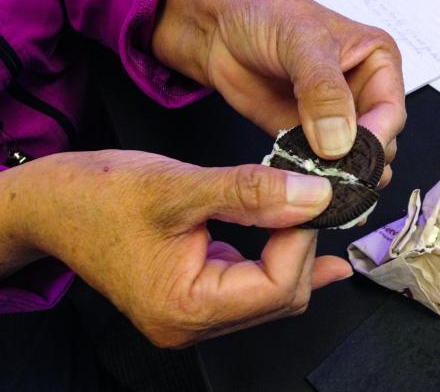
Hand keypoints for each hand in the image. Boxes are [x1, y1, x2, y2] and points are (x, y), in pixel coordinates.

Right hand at [1, 150, 350, 346]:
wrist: (55, 203)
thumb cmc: (98, 197)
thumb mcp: (179, 187)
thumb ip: (249, 193)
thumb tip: (312, 198)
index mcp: (183, 307)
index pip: (275, 287)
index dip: (301, 239)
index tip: (310, 197)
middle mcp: (189, 323)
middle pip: (279, 295)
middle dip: (300, 244)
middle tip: (308, 197)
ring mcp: (191, 311)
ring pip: (269, 291)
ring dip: (290, 248)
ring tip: (303, 210)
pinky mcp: (192, 292)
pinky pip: (251, 283)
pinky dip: (277, 256)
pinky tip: (297, 237)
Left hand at [153, 0, 405, 186]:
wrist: (221, 28)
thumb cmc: (265, 16)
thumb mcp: (301, 41)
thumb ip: (323, 89)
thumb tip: (339, 141)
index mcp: (376, 62)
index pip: (390, 112)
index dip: (375, 138)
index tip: (352, 158)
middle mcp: (359, 92)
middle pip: (375, 142)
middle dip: (358, 163)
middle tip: (334, 177)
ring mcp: (331, 118)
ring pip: (348, 159)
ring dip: (335, 174)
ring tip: (315, 182)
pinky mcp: (302, 134)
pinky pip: (314, 163)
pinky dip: (308, 175)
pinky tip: (296, 180)